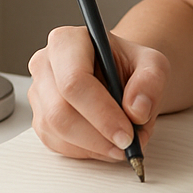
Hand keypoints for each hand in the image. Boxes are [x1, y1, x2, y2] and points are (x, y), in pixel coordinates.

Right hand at [27, 26, 169, 161]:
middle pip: (60, 112)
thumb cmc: (129, 66)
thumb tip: (136, 110)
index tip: (127, 134)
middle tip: (127, 145)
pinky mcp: (40, 119)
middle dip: (98, 136)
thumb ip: (151, 82)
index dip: (101, 113)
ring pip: (57, 132)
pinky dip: (86, 151)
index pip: (74, 81)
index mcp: (67, 41)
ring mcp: (39, 93)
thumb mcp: (153, 64)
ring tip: (122, 143)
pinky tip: (105, 142)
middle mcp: (45, 64)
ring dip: (94, 146)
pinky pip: (57, 144)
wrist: (118, 74)